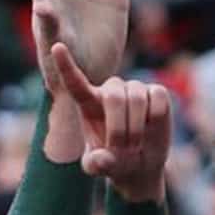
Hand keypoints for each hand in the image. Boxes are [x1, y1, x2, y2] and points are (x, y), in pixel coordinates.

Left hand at [51, 46, 171, 200]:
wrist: (139, 165)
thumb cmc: (113, 163)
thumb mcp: (100, 168)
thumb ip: (96, 165)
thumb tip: (101, 158)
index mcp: (88, 104)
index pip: (74, 81)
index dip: (66, 64)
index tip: (56, 46)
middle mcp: (110, 91)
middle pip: (114, 95)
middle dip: (119, 128)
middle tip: (121, 150)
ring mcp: (134, 89)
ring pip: (137, 98)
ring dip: (136, 128)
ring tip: (133, 145)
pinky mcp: (157, 91)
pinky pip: (158, 99)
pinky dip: (156, 119)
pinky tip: (151, 127)